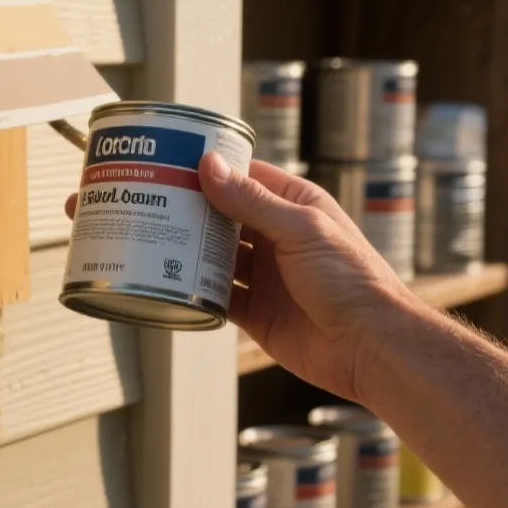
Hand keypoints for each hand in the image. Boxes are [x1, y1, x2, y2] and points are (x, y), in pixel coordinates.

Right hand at [70, 154, 414, 399]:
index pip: (242, 176)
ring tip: (137, 237)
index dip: (205, 167)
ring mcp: (264, 275)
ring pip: (211, 255)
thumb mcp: (301, 231)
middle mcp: (275, 237)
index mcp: (293, 205)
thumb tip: (208, 166)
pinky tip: (161, 283)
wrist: (372, 348)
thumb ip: (253, 202)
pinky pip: (214, 297)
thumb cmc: (352, 280)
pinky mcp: (256, 313)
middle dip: (180, 208)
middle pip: (218, 215)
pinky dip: (190, 291)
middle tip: (135, 198)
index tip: (164, 159)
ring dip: (179, 249)